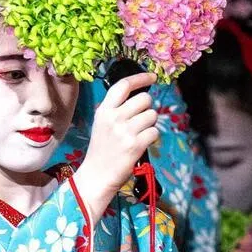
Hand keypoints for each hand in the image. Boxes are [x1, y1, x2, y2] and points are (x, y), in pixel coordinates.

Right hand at [72, 73, 158, 225]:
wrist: (96, 175)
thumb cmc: (102, 149)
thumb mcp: (102, 124)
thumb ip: (117, 109)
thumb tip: (141, 96)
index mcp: (104, 110)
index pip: (123, 85)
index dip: (140, 78)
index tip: (152, 77)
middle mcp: (114, 118)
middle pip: (144, 99)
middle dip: (147, 108)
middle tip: (140, 120)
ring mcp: (125, 131)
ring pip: (152, 115)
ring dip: (150, 124)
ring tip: (138, 134)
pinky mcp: (135, 144)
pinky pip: (155, 131)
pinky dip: (151, 137)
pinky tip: (141, 144)